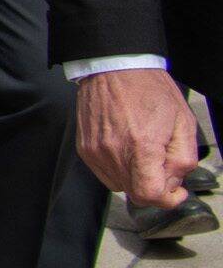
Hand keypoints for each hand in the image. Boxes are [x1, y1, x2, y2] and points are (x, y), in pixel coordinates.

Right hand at [78, 66, 201, 206]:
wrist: (114, 68)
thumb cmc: (150, 90)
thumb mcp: (184, 122)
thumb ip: (183, 159)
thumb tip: (173, 183)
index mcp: (141, 146)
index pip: (148, 195)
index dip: (167, 199)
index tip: (176, 190)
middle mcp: (113, 152)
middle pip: (135, 193)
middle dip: (154, 186)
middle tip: (163, 165)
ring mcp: (95, 151)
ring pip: (119, 185)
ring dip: (136, 178)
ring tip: (143, 154)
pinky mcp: (84, 148)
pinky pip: (104, 173)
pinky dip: (119, 169)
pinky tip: (127, 148)